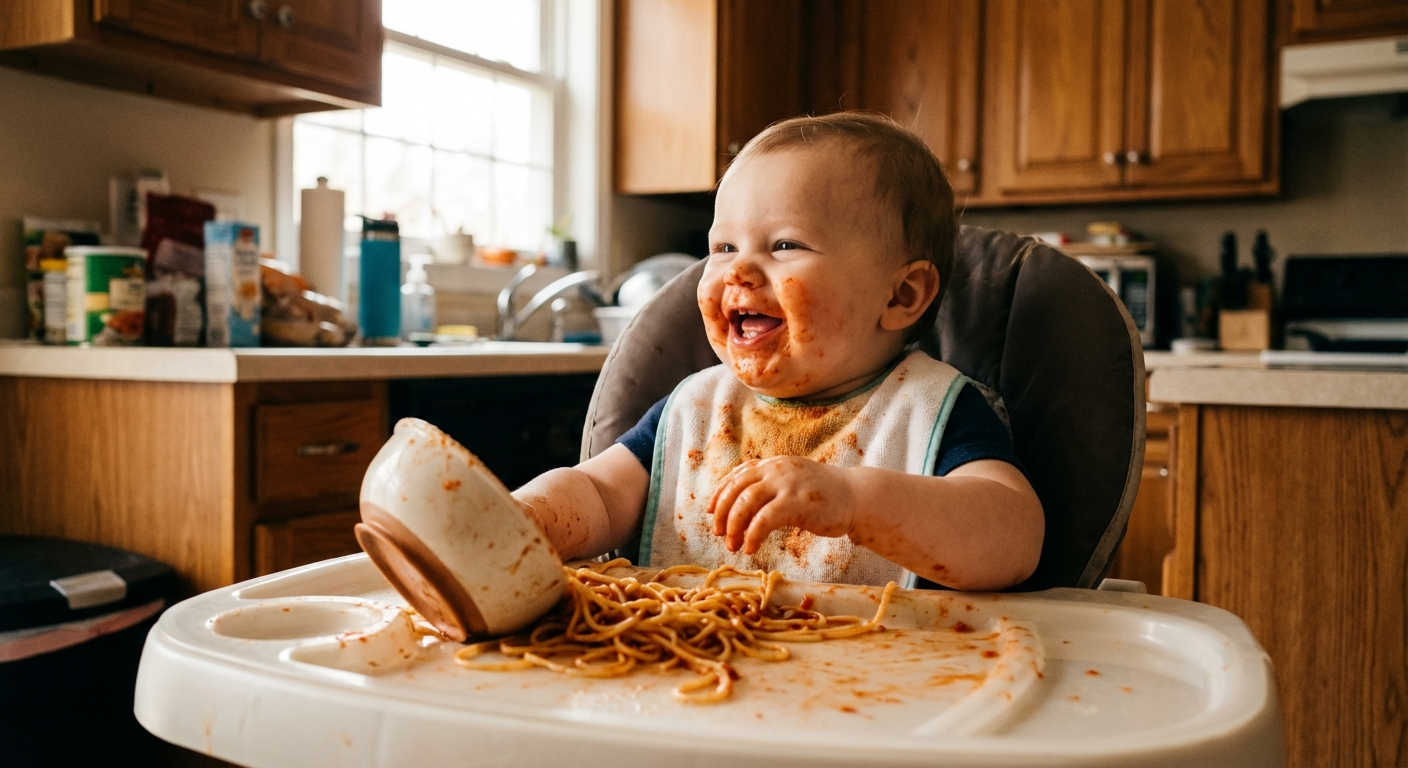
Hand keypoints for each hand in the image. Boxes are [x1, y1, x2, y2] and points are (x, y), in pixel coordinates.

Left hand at [707, 457, 856, 553]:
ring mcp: (787, 484)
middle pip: (736, 489)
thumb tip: (742, 505)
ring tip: (733, 545)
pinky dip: (752, 535)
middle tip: (719, 533)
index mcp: (774, 464)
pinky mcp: (796, 502)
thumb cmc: (824, 495)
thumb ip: (771, 487)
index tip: (711, 512)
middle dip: (723, 513)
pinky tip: (750, 548)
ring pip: (745, 503)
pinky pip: (763, 520)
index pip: (737, 475)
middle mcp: (777, 469)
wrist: (856, 497)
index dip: (720, 494)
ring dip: (734, 527)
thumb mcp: (793, 483)